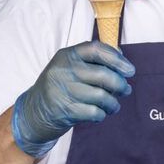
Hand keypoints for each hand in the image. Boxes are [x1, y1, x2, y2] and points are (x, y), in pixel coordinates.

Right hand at [12, 42, 135, 157]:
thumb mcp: (69, 67)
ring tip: (113, 105)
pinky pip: (94, 112)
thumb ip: (92, 61)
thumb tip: (121, 56)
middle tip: (125, 90)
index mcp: (67, 55)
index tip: (130, 70)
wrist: (33, 112)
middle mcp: (64, 70)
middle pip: (103, 74)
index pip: (96, 49)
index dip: (117, 59)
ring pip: (101, 96)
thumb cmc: (58, 87)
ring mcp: (63, 90)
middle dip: (120, 84)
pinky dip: (102, 114)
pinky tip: (101, 113)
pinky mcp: (64, 110)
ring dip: (113, 103)